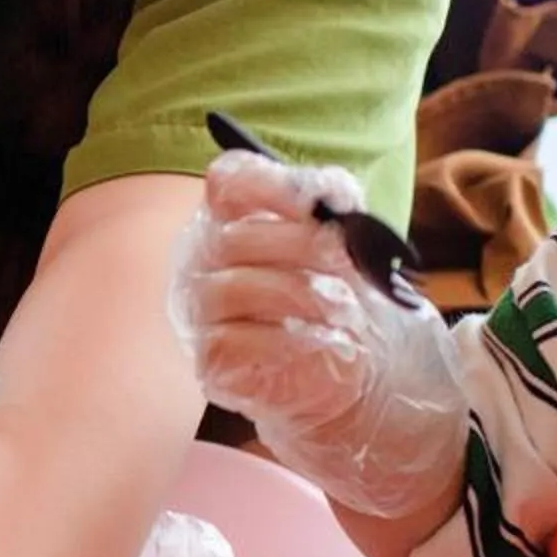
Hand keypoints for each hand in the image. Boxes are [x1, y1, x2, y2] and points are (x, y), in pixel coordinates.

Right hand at [173, 152, 466, 517]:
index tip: (311, 203)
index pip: (228, 182)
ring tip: (346, 311)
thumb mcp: (353, 248)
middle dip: (300, 247)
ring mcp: (203, 312)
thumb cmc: (342, 301)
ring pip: (234, 287)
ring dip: (301, 295)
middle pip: (234, 236)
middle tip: (345, 264)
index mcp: (240, 220)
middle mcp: (207, 260)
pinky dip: (292, 339)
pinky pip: (237, 340)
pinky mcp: (212, 359)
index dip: (266, 184)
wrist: (351, 374)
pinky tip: (326, 343)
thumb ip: (339, 214)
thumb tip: (332, 196)